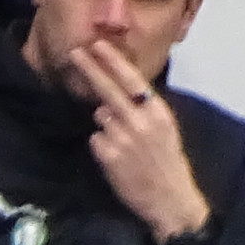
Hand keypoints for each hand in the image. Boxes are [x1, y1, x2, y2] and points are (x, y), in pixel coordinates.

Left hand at [74, 41, 209, 244]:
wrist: (170, 199)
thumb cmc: (167, 163)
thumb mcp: (165, 129)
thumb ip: (145, 109)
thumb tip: (120, 90)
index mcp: (158, 112)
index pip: (132, 80)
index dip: (113, 61)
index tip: (98, 45)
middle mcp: (141, 122)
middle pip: (108, 90)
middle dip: (90, 69)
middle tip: (74, 53)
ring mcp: (124, 139)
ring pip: (100, 117)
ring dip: (105, 124)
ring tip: (123, 143)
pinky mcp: (110, 157)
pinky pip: (96, 140)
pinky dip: (102, 146)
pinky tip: (117, 159)